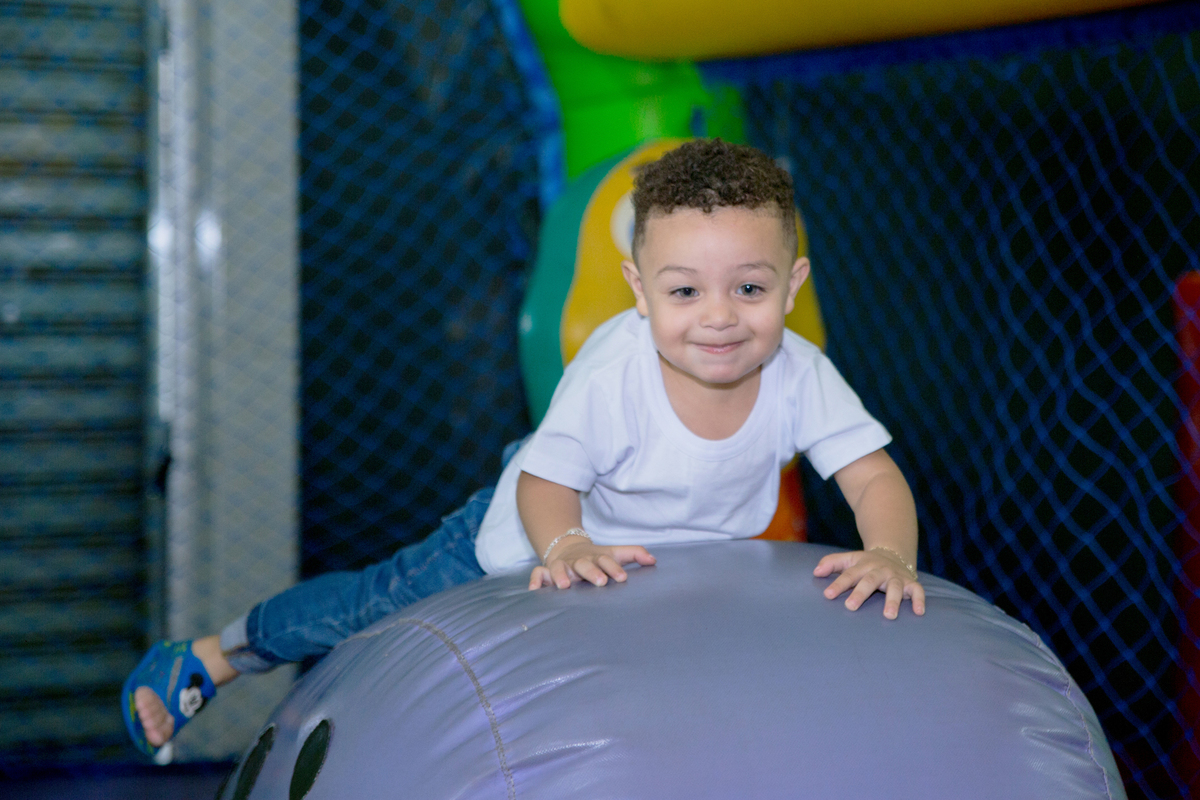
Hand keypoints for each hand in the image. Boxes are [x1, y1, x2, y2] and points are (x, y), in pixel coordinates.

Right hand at [528, 541, 655, 589]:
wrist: (568, 547)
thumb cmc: (596, 557)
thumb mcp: (614, 553)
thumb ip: (634, 554)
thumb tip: (654, 560)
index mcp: (596, 557)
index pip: (606, 560)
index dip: (614, 567)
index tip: (623, 578)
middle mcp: (579, 561)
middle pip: (584, 563)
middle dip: (591, 572)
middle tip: (600, 582)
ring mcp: (562, 565)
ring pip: (559, 567)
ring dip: (561, 574)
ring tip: (565, 586)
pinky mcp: (547, 571)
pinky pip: (538, 573)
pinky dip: (536, 580)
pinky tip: (535, 591)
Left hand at [813, 549, 925, 618]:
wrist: (892, 553)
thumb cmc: (865, 563)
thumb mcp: (849, 559)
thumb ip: (831, 563)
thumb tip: (815, 572)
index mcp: (862, 565)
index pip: (849, 574)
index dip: (838, 584)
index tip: (827, 595)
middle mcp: (879, 570)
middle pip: (869, 581)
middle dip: (860, 593)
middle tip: (850, 607)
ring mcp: (895, 576)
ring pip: (894, 587)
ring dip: (892, 600)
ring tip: (888, 615)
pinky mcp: (910, 582)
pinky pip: (917, 591)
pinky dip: (919, 600)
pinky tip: (919, 612)